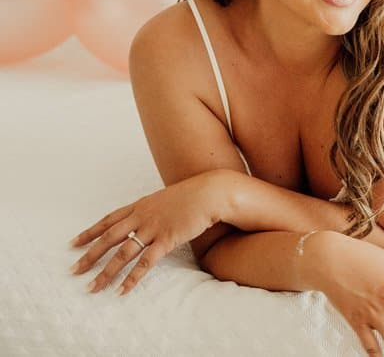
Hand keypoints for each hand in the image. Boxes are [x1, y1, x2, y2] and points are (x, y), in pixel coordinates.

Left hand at [68, 170, 226, 294]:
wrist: (211, 192)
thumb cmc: (194, 195)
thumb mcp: (167, 199)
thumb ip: (154, 209)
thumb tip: (148, 219)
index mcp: (140, 205)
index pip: (108, 220)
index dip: (90, 232)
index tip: (73, 243)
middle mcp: (142, 217)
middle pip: (109, 238)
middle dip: (89, 255)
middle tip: (74, 270)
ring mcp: (153, 228)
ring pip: (123, 253)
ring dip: (106, 272)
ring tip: (92, 287)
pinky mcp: (167, 239)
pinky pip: (145, 262)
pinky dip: (132, 278)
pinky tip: (122, 290)